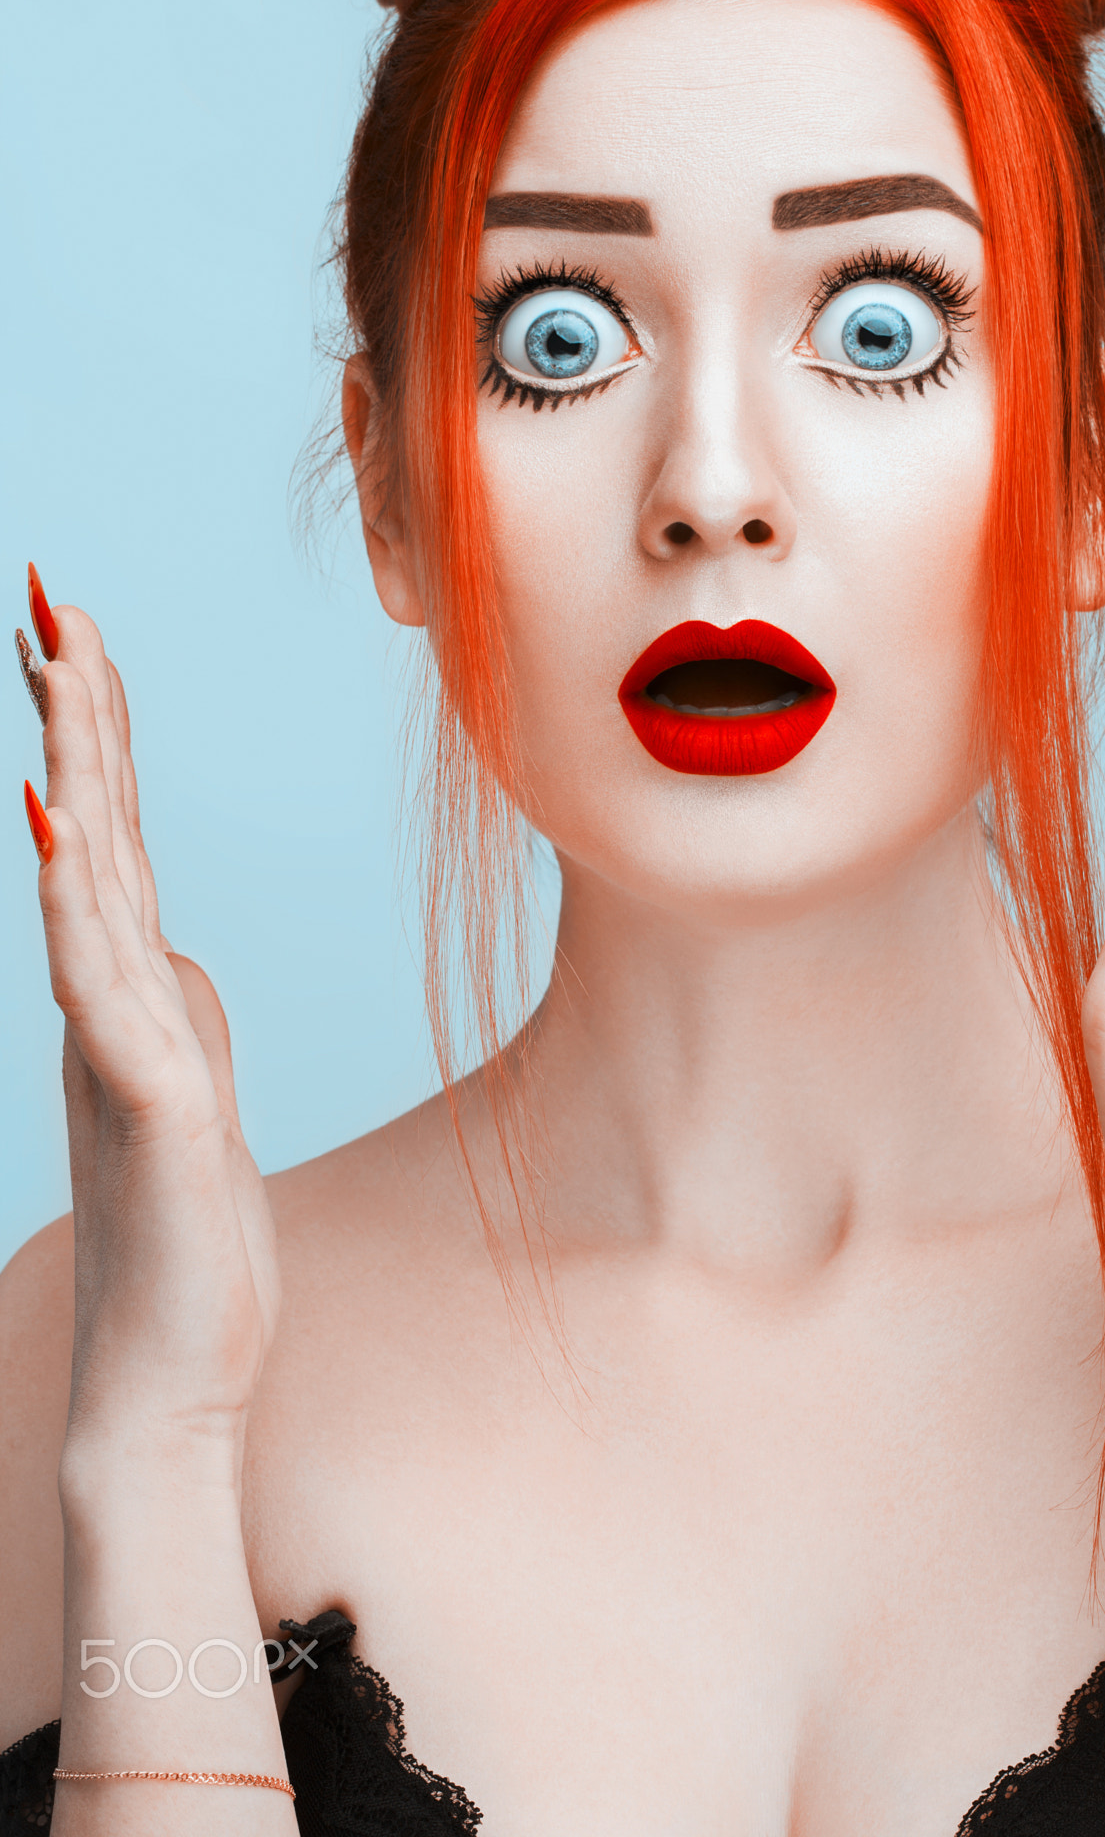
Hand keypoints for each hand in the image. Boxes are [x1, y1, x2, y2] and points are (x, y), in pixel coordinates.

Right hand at [21, 590, 279, 1472]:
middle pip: (96, 827)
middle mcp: (114, 999)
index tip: (74, 635)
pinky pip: (103, 979)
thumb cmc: (185, 1239)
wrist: (171, 1372)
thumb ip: (171, 1012)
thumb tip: (170, 952)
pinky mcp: (144, 1099)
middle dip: (75, 710)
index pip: (115, 834)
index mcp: (133, 991)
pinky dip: (76, 898)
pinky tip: (57, 825)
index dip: (96, 734)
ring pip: (92, 879)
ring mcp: (121, 1043)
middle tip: (48, 598)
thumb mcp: (192, 1093)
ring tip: (54, 664)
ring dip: (74, 767)